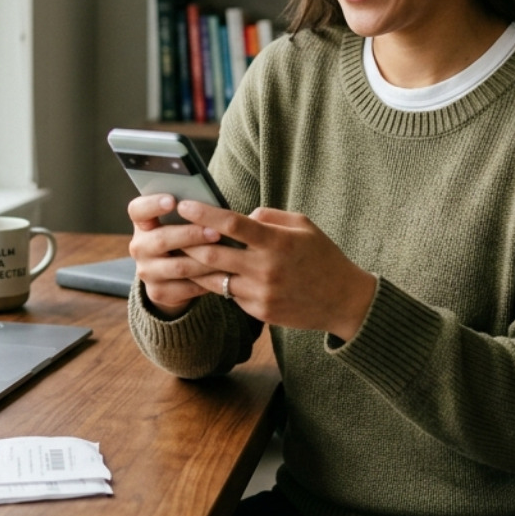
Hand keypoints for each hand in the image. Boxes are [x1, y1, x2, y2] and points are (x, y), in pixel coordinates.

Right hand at [127, 193, 225, 318]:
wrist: (173, 276)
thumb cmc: (185, 237)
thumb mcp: (183, 222)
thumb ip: (194, 212)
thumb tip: (226, 205)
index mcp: (143, 223)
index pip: (138, 209)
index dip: (153, 204)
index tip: (173, 200)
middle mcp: (139, 246)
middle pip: (161, 239)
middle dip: (191, 235)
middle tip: (216, 232)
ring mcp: (146, 271)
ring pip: (178, 266)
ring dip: (205, 260)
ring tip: (227, 254)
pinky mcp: (158, 292)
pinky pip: (185, 288)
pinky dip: (206, 281)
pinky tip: (224, 274)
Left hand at [172, 200, 377, 341]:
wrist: (343, 301)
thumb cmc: (323, 256)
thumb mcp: (303, 225)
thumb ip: (268, 217)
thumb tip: (239, 216)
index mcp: (277, 243)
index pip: (232, 225)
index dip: (204, 213)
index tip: (184, 204)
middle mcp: (265, 269)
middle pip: (213, 253)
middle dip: (188, 240)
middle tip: (171, 228)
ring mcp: (260, 294)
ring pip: (213, 278)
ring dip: (194, 264)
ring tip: (179, 251)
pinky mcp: (258, 312)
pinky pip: (228, 294)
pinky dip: (215, 282)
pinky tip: (204, 272)